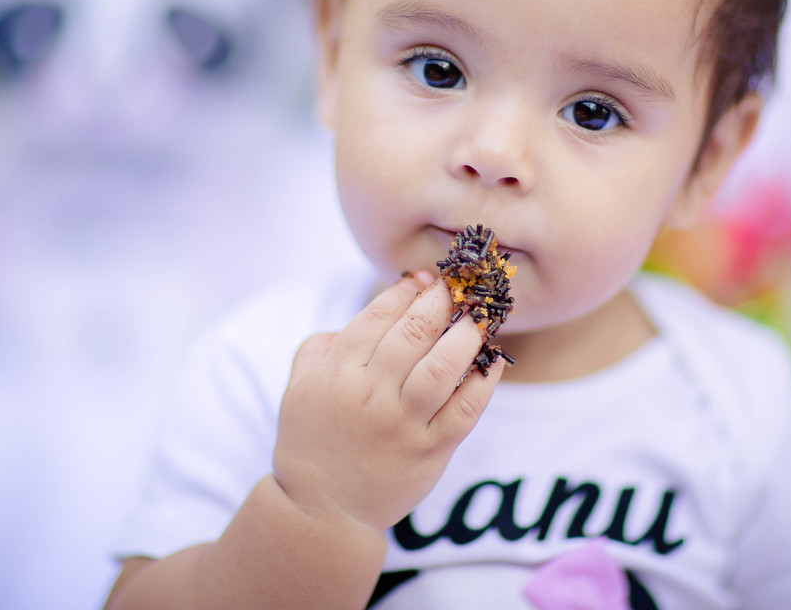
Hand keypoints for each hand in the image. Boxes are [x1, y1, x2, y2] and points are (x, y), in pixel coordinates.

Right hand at [272, 271, 503, 531]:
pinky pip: (465, 410)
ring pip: (443, 367)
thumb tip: (350, 323)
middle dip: (440, 301)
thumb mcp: (297, 390)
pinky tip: (493, 361)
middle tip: (457, 286)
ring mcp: (403, 424)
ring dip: (466, 335)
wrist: (321, 513)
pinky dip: (484, 382)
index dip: (406, 291)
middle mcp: (371, 395)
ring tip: (480, 316)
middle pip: (413, 333)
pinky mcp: (430, 451)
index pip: (377, 317)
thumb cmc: (311, 444)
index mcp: (338, 374)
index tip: (425, 277)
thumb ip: (318, 349)